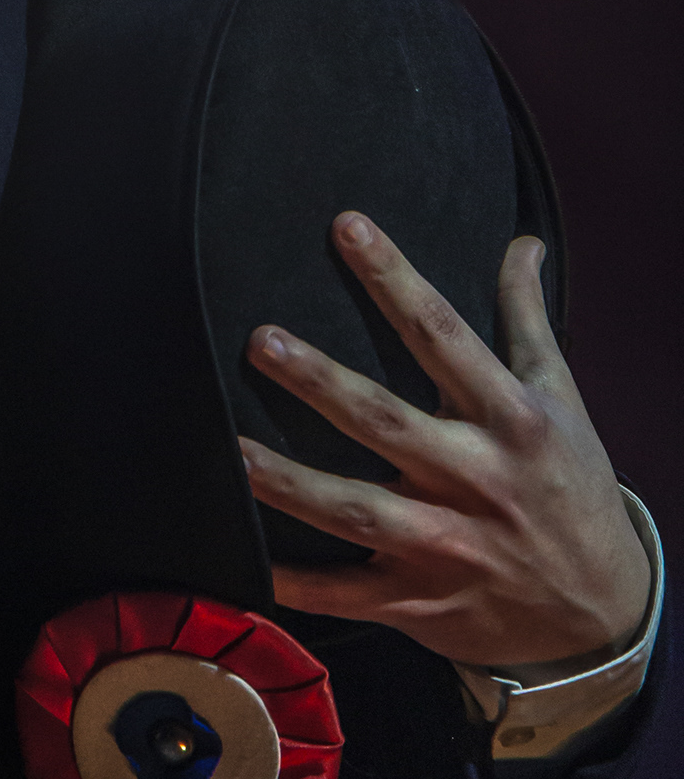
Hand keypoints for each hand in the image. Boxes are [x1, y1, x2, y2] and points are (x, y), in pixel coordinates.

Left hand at [239, 212, 649, 671]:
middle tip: (260, 339)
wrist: (605, 613)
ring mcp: (448, 545)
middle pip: (386, 421)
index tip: (347, 225)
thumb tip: (520, 241)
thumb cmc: (571, 486)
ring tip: (233, 449)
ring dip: (292, 484)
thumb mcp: (562, 399)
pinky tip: (255, 569)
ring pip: (357, 510)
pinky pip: (353, 594)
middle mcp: (475, 479)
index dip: (395, 279)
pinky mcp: (424, 601)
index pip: (443, 334)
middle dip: (321, 382)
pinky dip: (304, 588)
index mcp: (510, 420)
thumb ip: (527, 317)